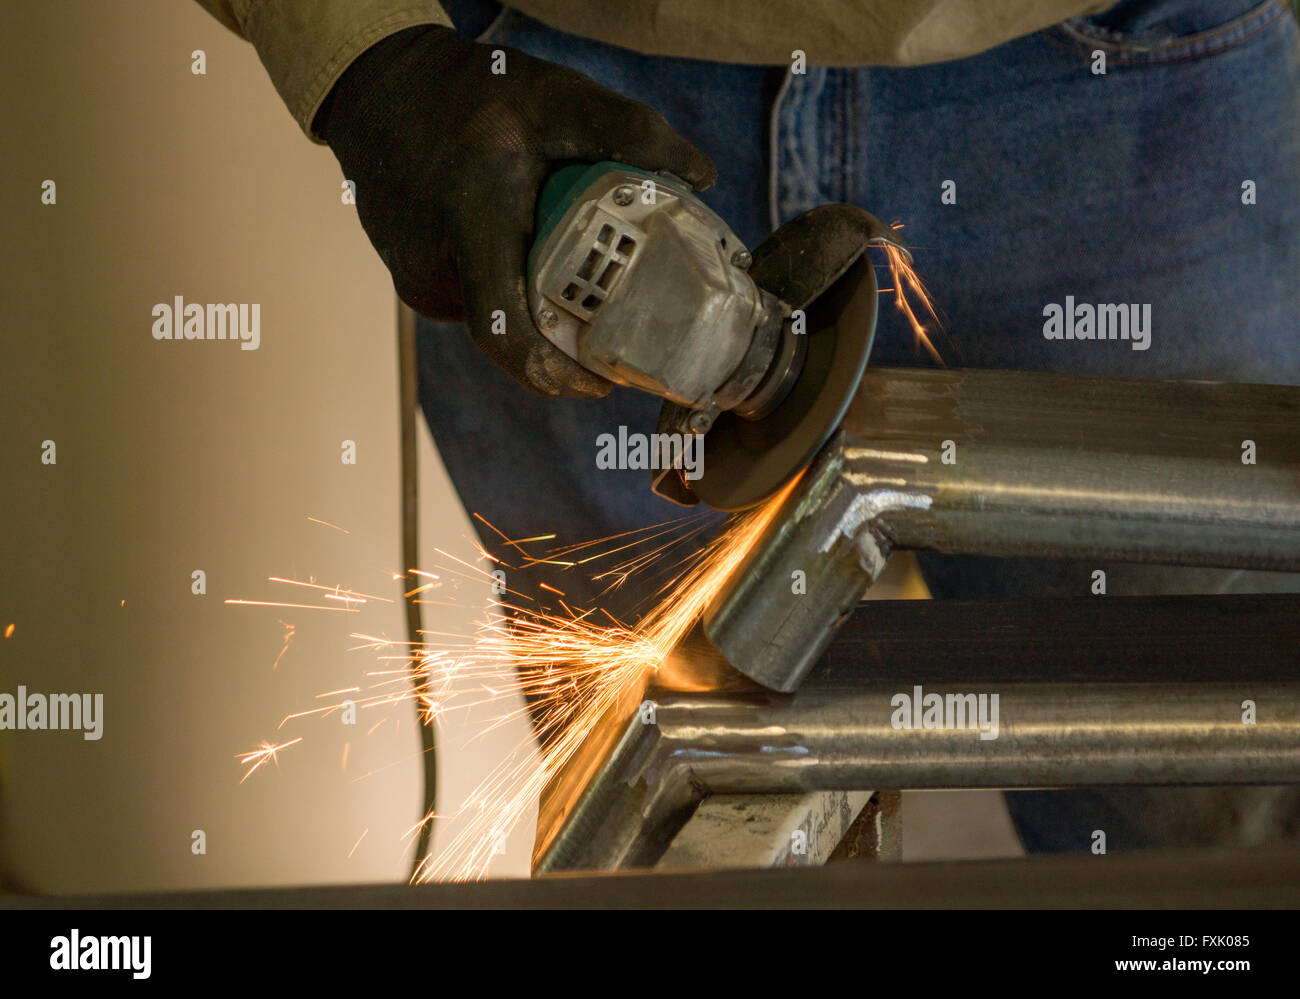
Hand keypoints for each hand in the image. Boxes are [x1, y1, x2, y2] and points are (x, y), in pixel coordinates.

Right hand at [316, 25, 716, 397]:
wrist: (379, 89)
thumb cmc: (465, 92)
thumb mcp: (553, 96)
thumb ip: (628, 131)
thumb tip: (703, 175)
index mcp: (471, 229)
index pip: (505, 334)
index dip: (554, 374)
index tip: (601, 383)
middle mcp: (436, 269)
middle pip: (513, 334)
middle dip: (566, 342)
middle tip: (620, 328)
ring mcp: (419, 280)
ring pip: (496, 318)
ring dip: (538, 310)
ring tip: (580, 279)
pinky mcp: (416, 279)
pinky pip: (476, 301)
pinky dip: (512, 289)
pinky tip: (533, 254)